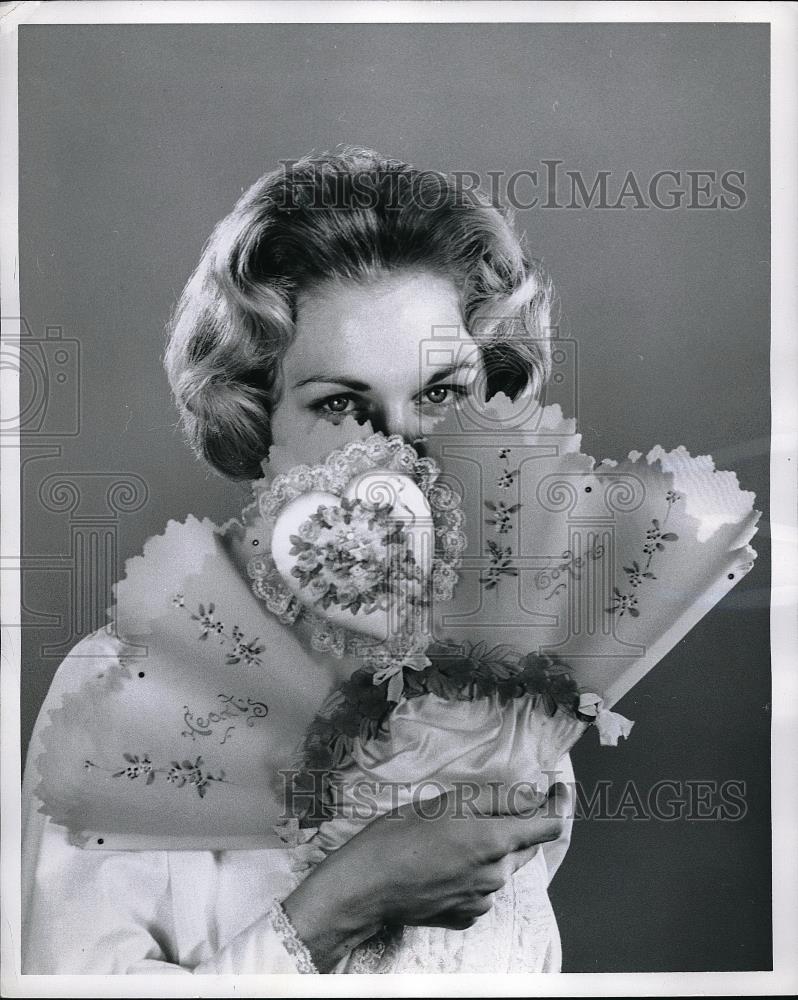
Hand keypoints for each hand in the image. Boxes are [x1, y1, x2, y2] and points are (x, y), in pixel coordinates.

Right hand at [283, 782, 568, 970]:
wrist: (366, 887)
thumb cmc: (399, 835)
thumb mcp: (445, 802)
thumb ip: (496, 799)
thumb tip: (534, 795)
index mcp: (494, 841)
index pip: (549, 826)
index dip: (558, 805)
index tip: (558, 790)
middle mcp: (496, 874)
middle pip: (526, 846)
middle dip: (519, 824)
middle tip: (493, 805)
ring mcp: (481, 899)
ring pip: (501, 867)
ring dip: (491, 849)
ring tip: (453, 836)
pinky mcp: (465, 915)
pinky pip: (482, 889)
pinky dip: (473, 873)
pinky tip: (446, 862)